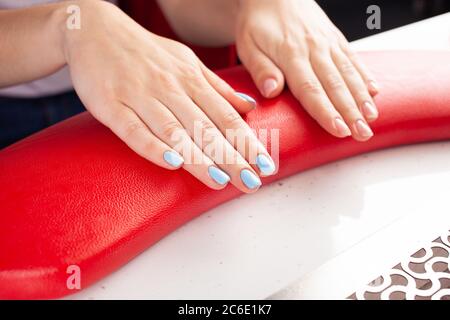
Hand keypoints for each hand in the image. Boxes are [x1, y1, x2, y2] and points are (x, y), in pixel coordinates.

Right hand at [62, 1, 275, 191]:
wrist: (94, 28)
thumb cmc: (146, 52)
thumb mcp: (187, 62)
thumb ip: (218, 88)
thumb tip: (249, 107)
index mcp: (191, 80)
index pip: (226, 117)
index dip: (247, 142)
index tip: (266, 165)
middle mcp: (170, 88)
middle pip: (205, 128)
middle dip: (231, 158)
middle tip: (251, 183)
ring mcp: (139, 96)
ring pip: (174, 131)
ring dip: (198, 157)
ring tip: (220, 181)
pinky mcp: (111, 104)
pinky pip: (133, 128)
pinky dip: (152, 146)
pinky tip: (171, 163)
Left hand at [236, 0, 379, 140]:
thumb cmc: (257, 23)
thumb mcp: (248, 46)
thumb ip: (261, 69)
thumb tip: (272, 92)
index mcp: (291, 54)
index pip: (310, 89)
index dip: (326, 112)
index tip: (339, 130)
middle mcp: (314, 48)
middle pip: (335, 85)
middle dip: (351, 112)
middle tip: (363, 134)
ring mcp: (328, 42)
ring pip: (348, 73)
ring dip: (361, 98)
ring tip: (372, 118)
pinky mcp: (335, 37)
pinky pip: (352, 58)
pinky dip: (364, 75)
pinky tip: (374, 91)